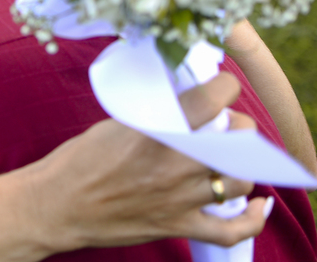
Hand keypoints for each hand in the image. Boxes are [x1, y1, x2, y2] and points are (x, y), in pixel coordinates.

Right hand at [35, 73, 269, 254]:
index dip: (225, 87)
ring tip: (231, 157)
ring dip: (243, 166)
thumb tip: (184, 104)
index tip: (222, 86)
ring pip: (239, 181)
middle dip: (239, 128)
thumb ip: (153, 116)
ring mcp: (178, 199)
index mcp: (155, 131)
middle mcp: (174, 165)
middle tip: (226, 125)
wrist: (56, 205)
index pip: (212, 101)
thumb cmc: (78, 160)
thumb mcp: (114, 123)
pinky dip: (253, 219)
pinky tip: (260, 204)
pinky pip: (231, 231)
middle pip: (237, 142)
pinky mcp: (176, 226)